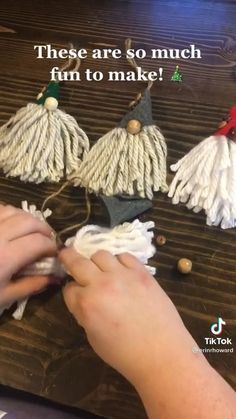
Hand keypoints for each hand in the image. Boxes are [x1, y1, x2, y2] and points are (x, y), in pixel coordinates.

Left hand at [0, 204, 56, 311]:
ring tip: (30, 230)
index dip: (51, 246)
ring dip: (26, 218)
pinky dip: (7, 213)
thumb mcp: (3, 297)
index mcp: (5, 258)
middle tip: (47, 240)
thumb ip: (32, 285)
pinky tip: (8, 224)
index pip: (39, 242)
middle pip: (29, 221)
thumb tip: (55, 277)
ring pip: (12, 210)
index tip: (54, 254)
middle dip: (43, 228)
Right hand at [59, 248, 190, 385]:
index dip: (71, 293)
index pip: (68, 289)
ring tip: (101, 270)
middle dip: (68, 258)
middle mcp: (101, 284)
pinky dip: (119, 262)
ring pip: (101, 254)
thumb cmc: (125, 353)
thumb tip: (85, 300)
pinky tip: (121, 271)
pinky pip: (125, 257)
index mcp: (86, 304)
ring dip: (96, 262)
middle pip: (77, 262)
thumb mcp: (93, 338)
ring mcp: (123, 275)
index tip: (75, 296)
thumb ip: (85, 313)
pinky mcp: (141, 272)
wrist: (162, 352)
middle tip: (66, 254)